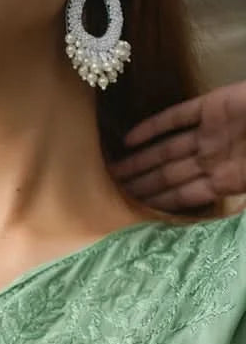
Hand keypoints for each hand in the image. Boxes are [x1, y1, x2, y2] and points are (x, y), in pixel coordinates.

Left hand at [109, 80, 245, 211]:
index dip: (156, 204)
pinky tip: (129, 138)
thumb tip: (223, 239)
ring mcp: (210, 133)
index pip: (181, 198)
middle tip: (111, 193)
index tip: (131, 214)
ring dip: (139, 161)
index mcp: (224, 182)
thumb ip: (237, 213)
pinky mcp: (212, 105)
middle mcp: (212, 159)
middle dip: (139, 184)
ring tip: (113, 171)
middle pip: (167, 175)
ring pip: (165, 150)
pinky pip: (177, 117)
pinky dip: (153, 126)